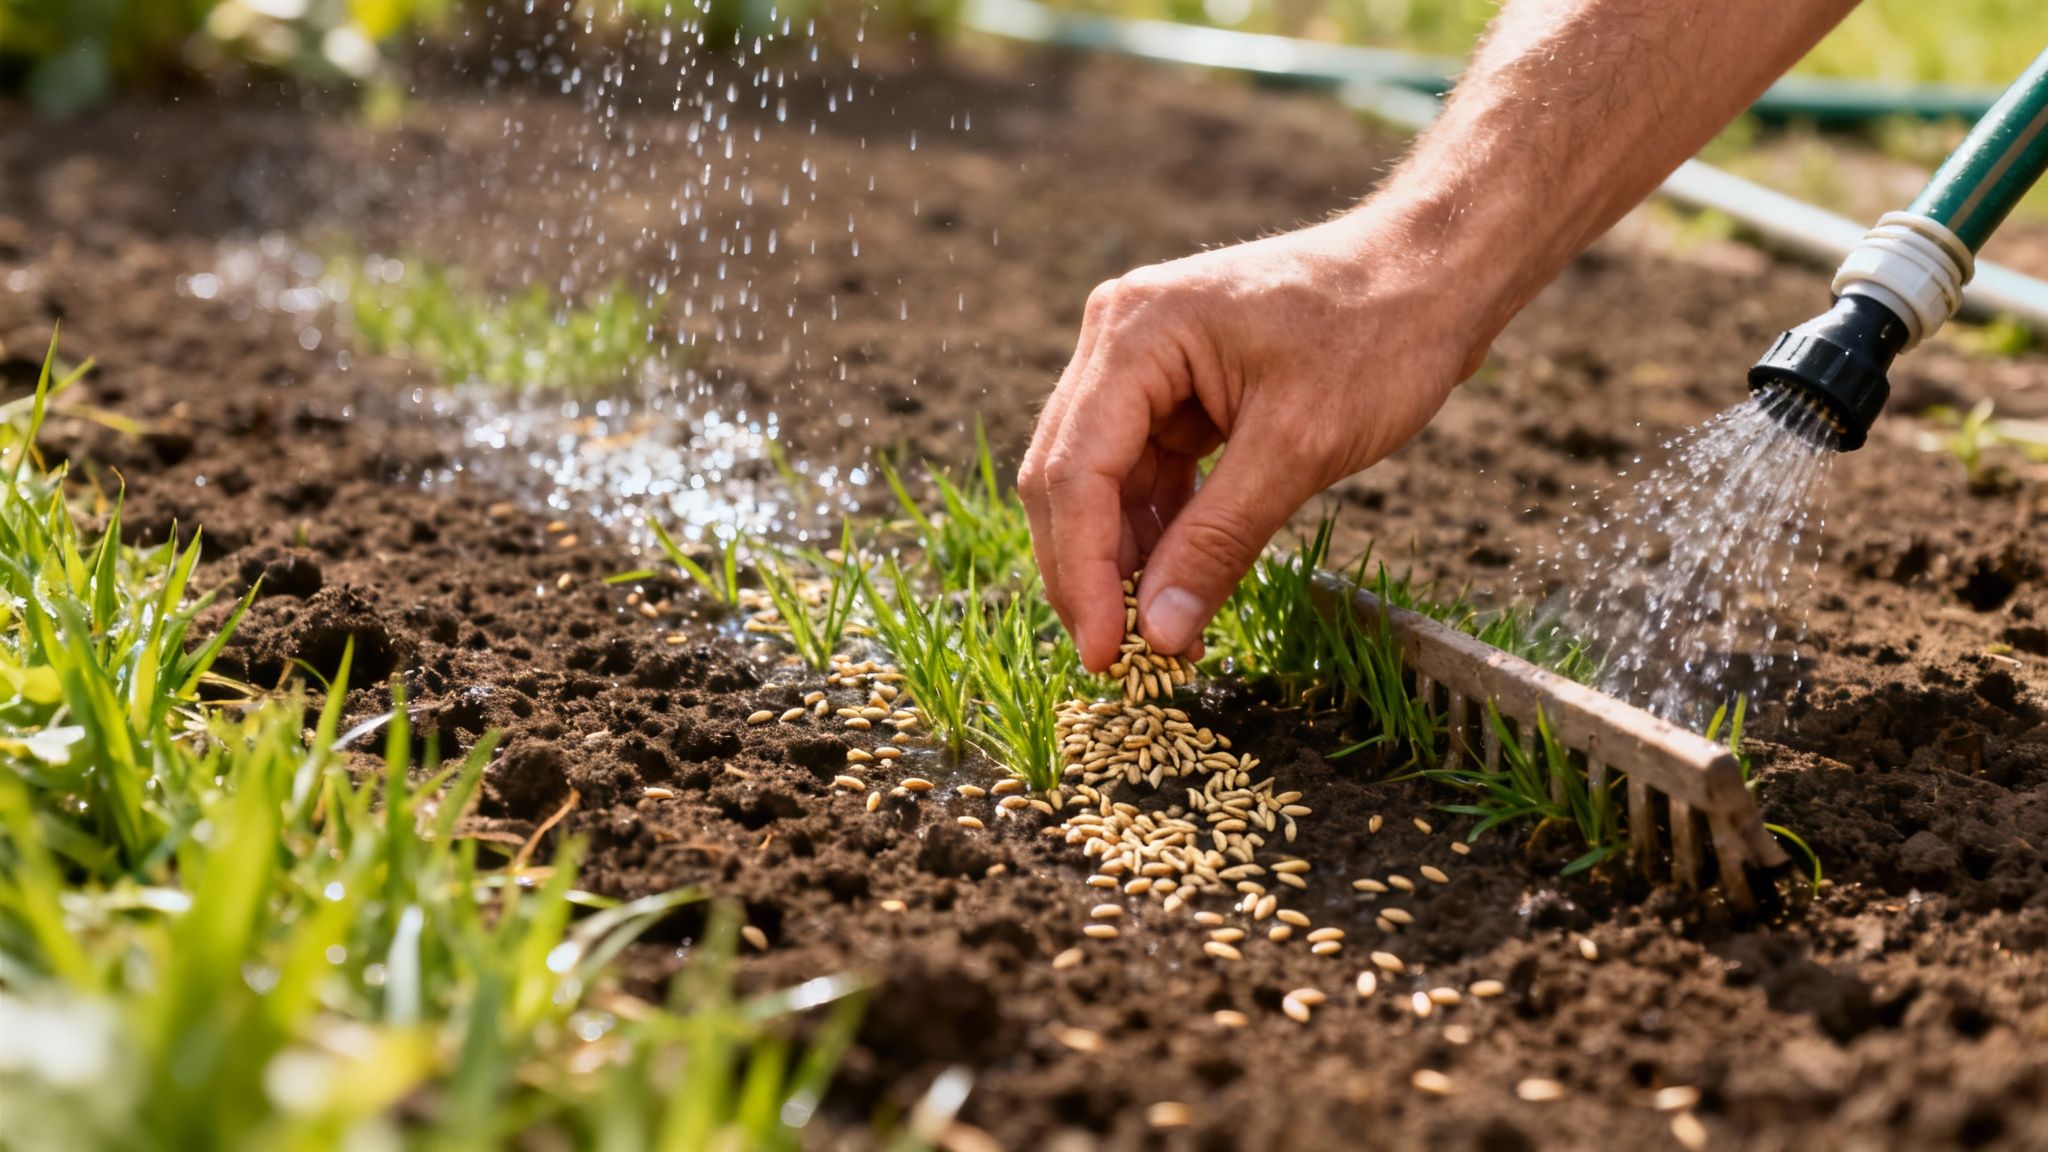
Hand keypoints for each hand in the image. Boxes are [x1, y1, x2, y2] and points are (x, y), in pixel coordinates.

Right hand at [1019, 205, 1499, 672]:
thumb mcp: (1300, 447)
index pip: (1077, 471)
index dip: (1083, 571)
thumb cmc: (1378, 334)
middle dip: (1088, 571)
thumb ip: (1219, 541)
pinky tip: (1174, 583)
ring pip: (1100, 481)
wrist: (1432, 273)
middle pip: (1068, 476)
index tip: (1106, 652)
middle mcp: (1119, 338)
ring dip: (1121, 558)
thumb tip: (1161, 632)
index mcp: (1137, 333)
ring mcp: (1142, 361)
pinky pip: (1143, 472)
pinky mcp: (1172, 387)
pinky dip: (1156, 530)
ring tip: (1155, 631)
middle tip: (1118, 659)